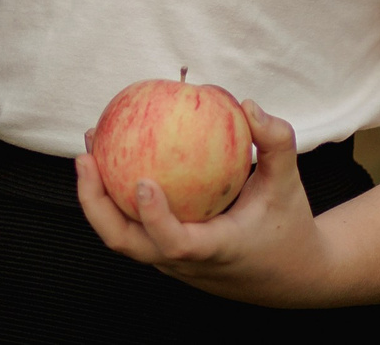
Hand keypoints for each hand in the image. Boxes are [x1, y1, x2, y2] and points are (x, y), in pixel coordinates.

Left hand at [74, 103, 334, 304]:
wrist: (293, 275)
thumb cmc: (288, 224)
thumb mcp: (288, 183)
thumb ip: (276, 142)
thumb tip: (247, 105)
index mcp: (215, 250)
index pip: (176, 244)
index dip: (155, 218)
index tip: (142, 183)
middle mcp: (185, 264)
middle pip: (127, 245)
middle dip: (95, 204)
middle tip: (86, 157)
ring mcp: (171, 263)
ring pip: (123, 237)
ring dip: (98, 197)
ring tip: (88, 149)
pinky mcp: (166, 256)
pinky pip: (133, 227)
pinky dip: (114, 197)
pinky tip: (113, 155)